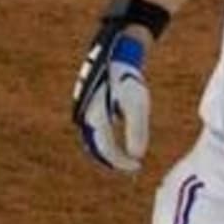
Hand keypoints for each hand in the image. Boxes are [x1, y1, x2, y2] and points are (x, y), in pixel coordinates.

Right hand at [71, 31, 151, 171]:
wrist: (116, 55)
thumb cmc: (128, 78)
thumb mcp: (138, 103)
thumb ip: (137, 130)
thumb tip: (136, 155)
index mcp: (96, 115)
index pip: (106, 149)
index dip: (121, 162)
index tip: (137, 167)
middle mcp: (86, 116)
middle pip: (97, 149)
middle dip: (114, 161)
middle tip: (132, 168)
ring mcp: (85, 112)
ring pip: (94, 142)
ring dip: (109, 154)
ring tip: (127, 160)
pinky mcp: (89, 109)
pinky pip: (95, 133)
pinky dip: (106, 143)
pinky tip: (121, 146)